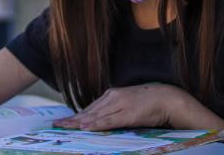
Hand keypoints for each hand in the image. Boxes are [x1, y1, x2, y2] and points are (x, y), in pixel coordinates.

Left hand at [53, 83, 187, 130]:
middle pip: (88, 111)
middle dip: (72, 119)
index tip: (63, 121)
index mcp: (111, 95)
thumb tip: (100, 118)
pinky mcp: (127, 114)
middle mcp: (112, 98)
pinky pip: (108, 121)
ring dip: (79, 122)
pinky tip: (86, 127)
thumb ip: (114, 109)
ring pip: (95, 116)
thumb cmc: (148, 101)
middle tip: (57, 125)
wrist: (166, 97)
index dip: (75, 115)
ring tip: (66, 127)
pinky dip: (96, 124)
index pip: (90, 108)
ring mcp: (119, 105)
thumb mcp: (126, 103)